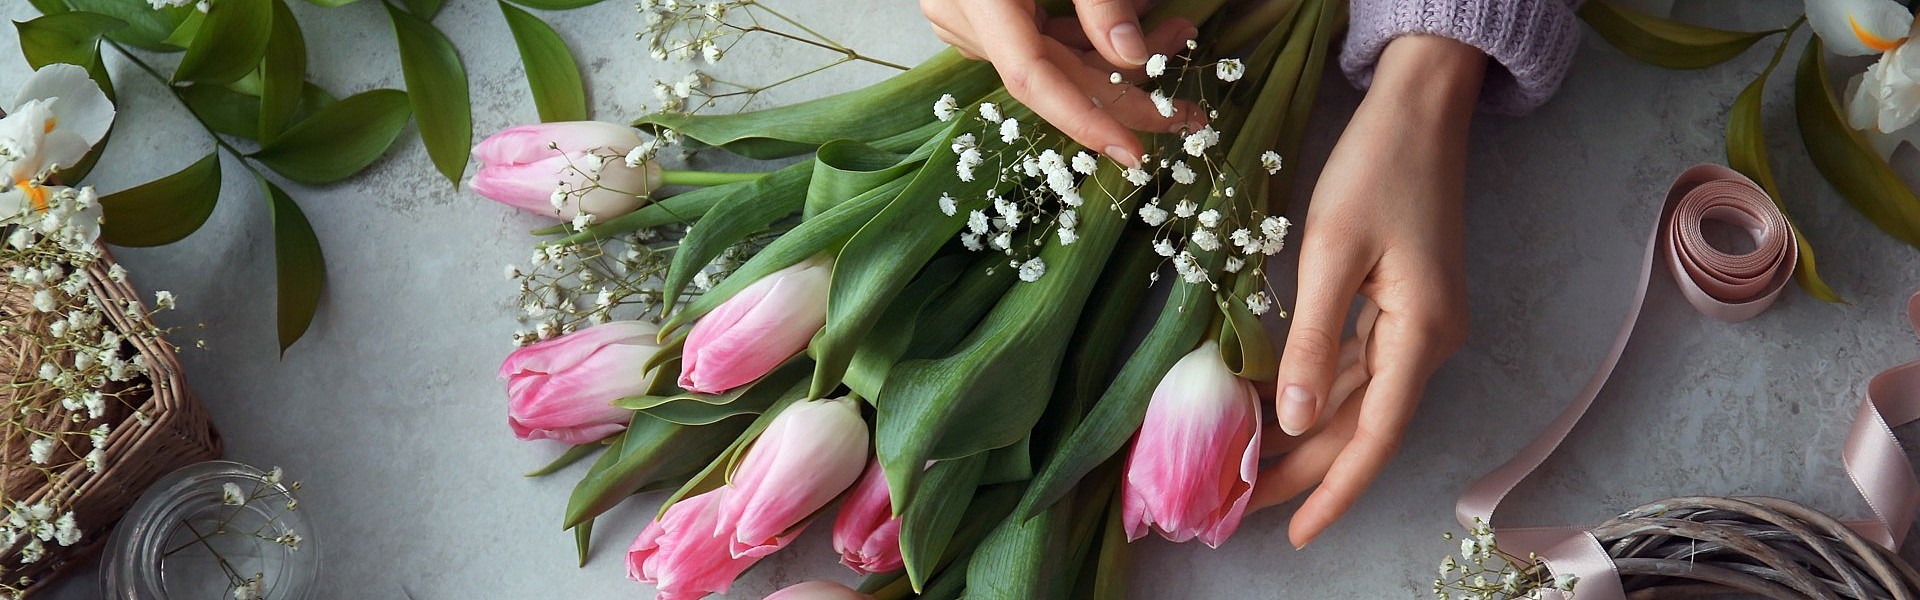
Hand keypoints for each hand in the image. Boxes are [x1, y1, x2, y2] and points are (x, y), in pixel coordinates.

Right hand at [918, 0, 1200, 166]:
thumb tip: (1134, 56)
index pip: (1032, 78)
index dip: (1085, 119)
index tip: (1134, 152)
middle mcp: (960, 11)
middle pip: (1047, 76)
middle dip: (1123, 88)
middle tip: (1188, 102)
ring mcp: (962, 12)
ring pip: (1046, 61)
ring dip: (1112, 61)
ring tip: (1177, 36)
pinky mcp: (977, 8)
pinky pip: (1035, 41)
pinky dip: (1087, 41)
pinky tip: (1136, 30)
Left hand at [1249, 35, 1486, 547]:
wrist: (1420, 108)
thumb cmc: (1377, 167)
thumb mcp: (1330, 252)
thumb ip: (1311, 341)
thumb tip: (1294, 419)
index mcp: (1422, 333)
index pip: (1377, 435)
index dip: (1337, 489)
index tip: (1299, 533)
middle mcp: (1429, 339)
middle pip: (1365, 426)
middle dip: (1307, 472)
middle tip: (1242, 505)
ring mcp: (1417, 323)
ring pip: (1358, 400)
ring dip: (1308, 436)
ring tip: (1249, 470)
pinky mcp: (1401, 305)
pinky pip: (1357, 366)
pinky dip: (1316, 391)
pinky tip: (1273, 410)